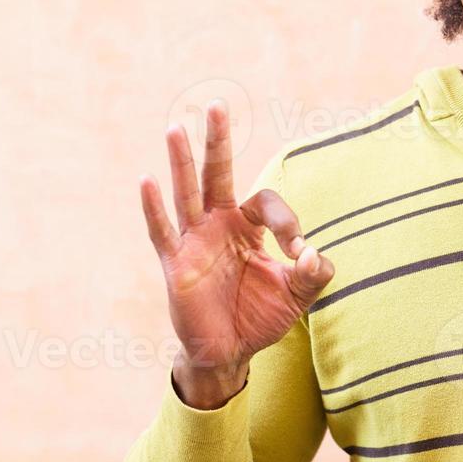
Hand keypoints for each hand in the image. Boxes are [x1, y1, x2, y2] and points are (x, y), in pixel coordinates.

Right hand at [139, 101, 333, 407]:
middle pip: (216, 174)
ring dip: (181, 162)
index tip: (299, 252)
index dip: (287, 221)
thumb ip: (314, 274)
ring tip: (176, 128)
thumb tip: (315, 254)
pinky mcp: (175, 264)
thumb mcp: (297, 295)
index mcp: (246, 227)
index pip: (264, 202)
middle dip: (217, 142)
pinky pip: (163, 231)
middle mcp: (217, 226)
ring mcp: (193, 242)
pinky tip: (147, 180)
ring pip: (187, 193)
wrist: (230, 354)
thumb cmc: (260, 318)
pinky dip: (154, 207)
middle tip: (217, 106)